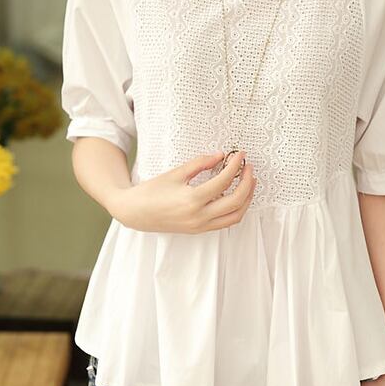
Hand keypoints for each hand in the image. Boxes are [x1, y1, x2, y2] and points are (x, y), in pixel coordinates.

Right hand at [107, 150, 256, 232]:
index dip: (235, 166)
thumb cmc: (151, 191)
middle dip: (247, 182)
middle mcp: (199, 216)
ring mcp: (200, 226)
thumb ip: (200, 164)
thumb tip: (220, 156)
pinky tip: (236, 196)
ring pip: (235, 216)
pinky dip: (236, 209)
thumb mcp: (175, 173)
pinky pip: (226, 222)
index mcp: (192, 200)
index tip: (239, 155)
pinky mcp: (199, 230)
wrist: (135, 213)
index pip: (223, 182)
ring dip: (246, 199)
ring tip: (249, 182)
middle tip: (248, 167)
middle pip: (236, 201)